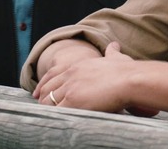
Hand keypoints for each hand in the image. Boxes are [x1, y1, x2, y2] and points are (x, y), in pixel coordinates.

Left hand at [35, 42, 158, 116]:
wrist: (129, 79)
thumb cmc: (126, 71)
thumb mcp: (115, 58)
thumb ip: (112, 52)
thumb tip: (114, 45)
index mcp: (77, 66)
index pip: (53, 76)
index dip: (44, 85)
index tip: (39, 93)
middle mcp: (70, 75)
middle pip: (48, 88)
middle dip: (44, 99)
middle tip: (42, 108)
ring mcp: (70, 88)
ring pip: (50, 101)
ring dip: (48, 109)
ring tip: (48, 116)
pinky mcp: (73, 101)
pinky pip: (57, 111)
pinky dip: (55, 116)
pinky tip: (56, 121)